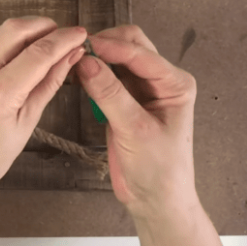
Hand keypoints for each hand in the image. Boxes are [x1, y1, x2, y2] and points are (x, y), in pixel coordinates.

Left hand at [0, 17, 87, 196]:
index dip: (64, 39)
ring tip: (51, 45)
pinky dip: (14, 41)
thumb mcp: (28, 122)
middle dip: (46, 26)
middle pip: (17, 29)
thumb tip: (72, 55)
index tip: (82, 33)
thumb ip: (50, 83)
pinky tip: (28, 52)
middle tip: (66, 36)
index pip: (38, 53)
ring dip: (30, 31)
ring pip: (3, 31)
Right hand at [75, 25, 219, 244]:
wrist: (155, 201)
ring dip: (96, 56)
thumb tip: (85, 62)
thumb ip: (110, 94)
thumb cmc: (158, 169)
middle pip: (131, 45)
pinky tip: (76, 75)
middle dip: (104, 44)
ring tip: (71, 61)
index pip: (140, 53)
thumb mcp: (134, 130)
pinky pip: (106, 76)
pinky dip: (92, 72)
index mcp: (175, 83)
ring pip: (117, 58)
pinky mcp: (124, 100)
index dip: (110, 47)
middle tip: (75, 51)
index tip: (81, 46)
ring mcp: (141, 89)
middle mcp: (160, 80)